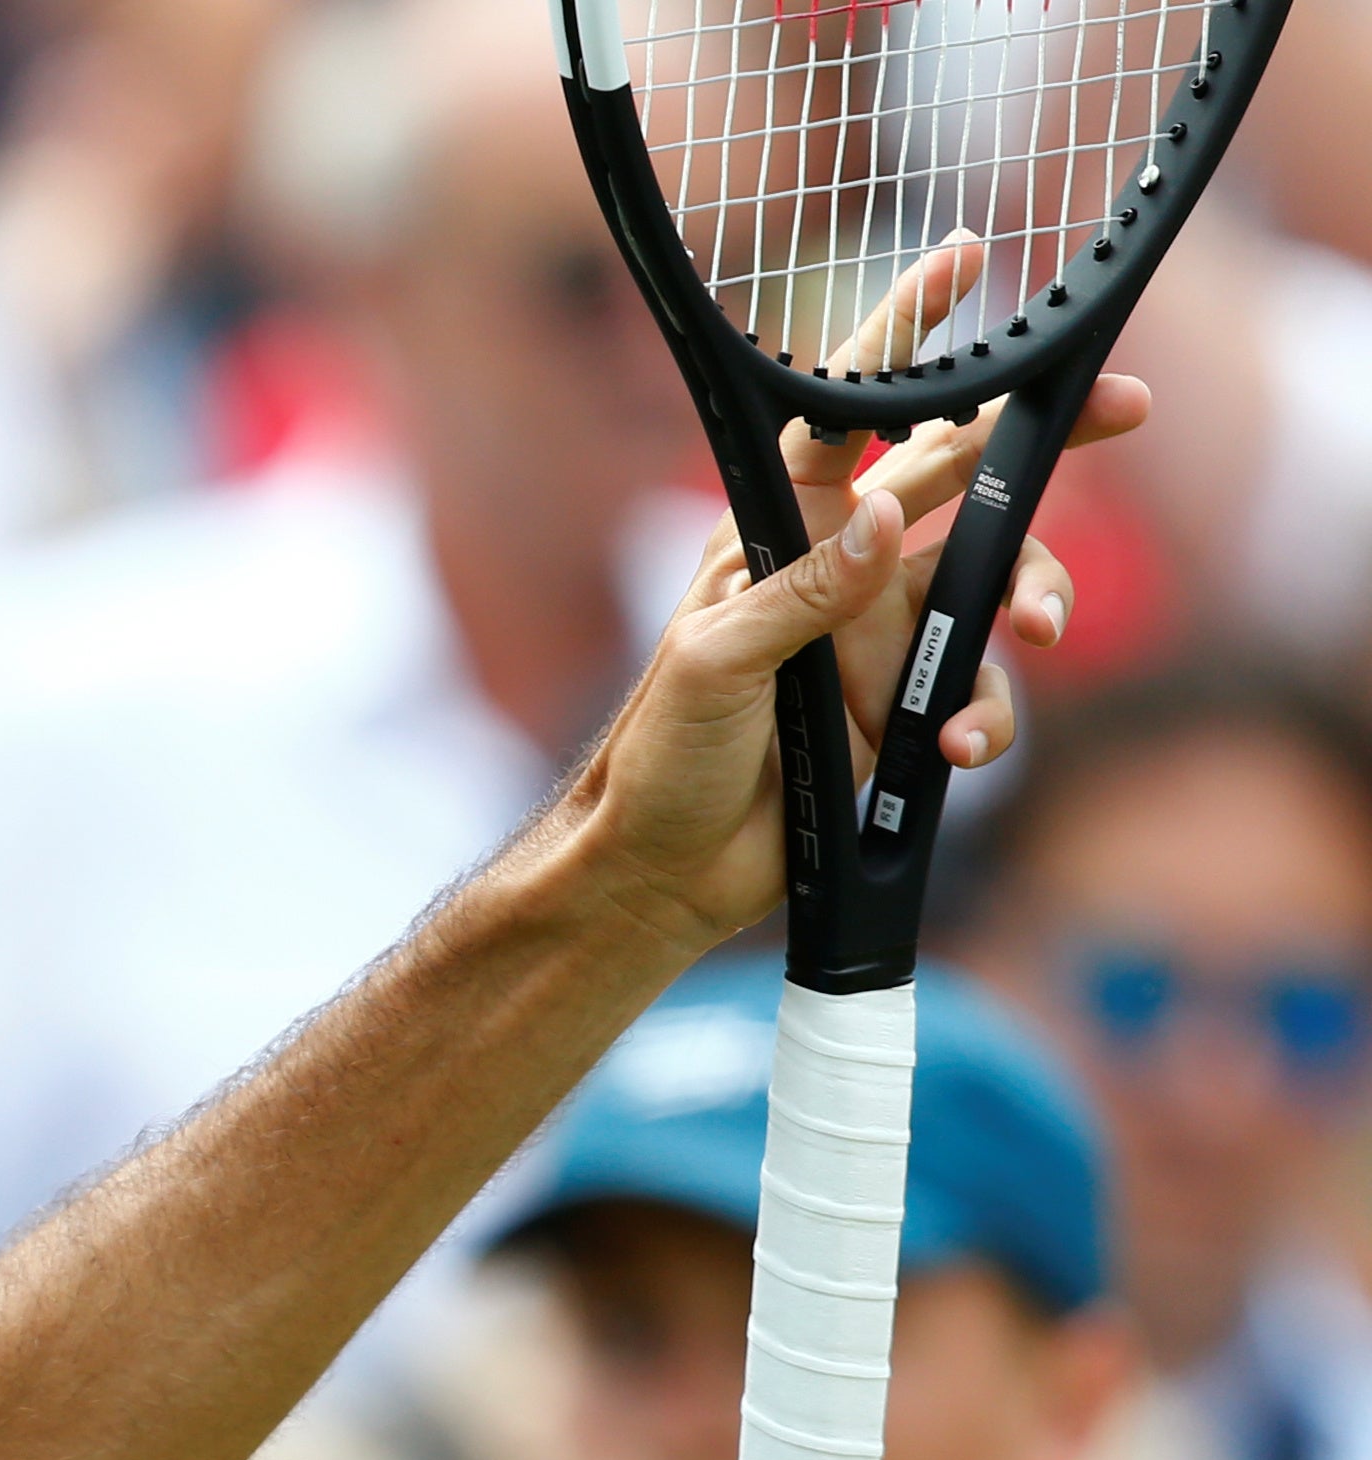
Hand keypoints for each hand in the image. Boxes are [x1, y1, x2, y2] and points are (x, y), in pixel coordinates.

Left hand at [557, 242, 1145, 951]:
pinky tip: (956, 751)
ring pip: (1000, 584)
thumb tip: (889, 514)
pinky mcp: (907, 710)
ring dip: (1037, 597)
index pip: (846, 413)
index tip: (965, 257)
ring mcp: (883, 636)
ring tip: (1040, 631)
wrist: (665, 871)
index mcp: (784, 531)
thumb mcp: (714, 665)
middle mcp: (847, 568)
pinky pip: (983, 695)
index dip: (903, 336)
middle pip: (969, 476)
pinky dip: (987, 719)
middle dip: (1050, 439)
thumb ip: (802, 591)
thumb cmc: (661, 755)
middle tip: (1130, 407)